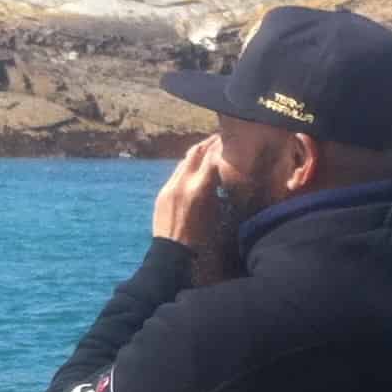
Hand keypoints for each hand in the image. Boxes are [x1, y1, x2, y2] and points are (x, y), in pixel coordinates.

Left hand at [153, 135, 222, 251]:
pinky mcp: (162, 192)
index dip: (221, 147)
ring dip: (196, 155)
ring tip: (207, 152)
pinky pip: (176, 174)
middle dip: (208, 144)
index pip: (212, 157)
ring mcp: (169, 186)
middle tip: (218, 139)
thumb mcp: (215, 211)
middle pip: (196, 152)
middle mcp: (183, 182)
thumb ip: (217, 188)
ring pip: (185, 161)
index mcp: (199, 188)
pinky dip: (187, 169)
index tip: (229, 141)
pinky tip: (193, 171)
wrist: (172, 251)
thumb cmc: (200, 236)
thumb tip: (221, 173)